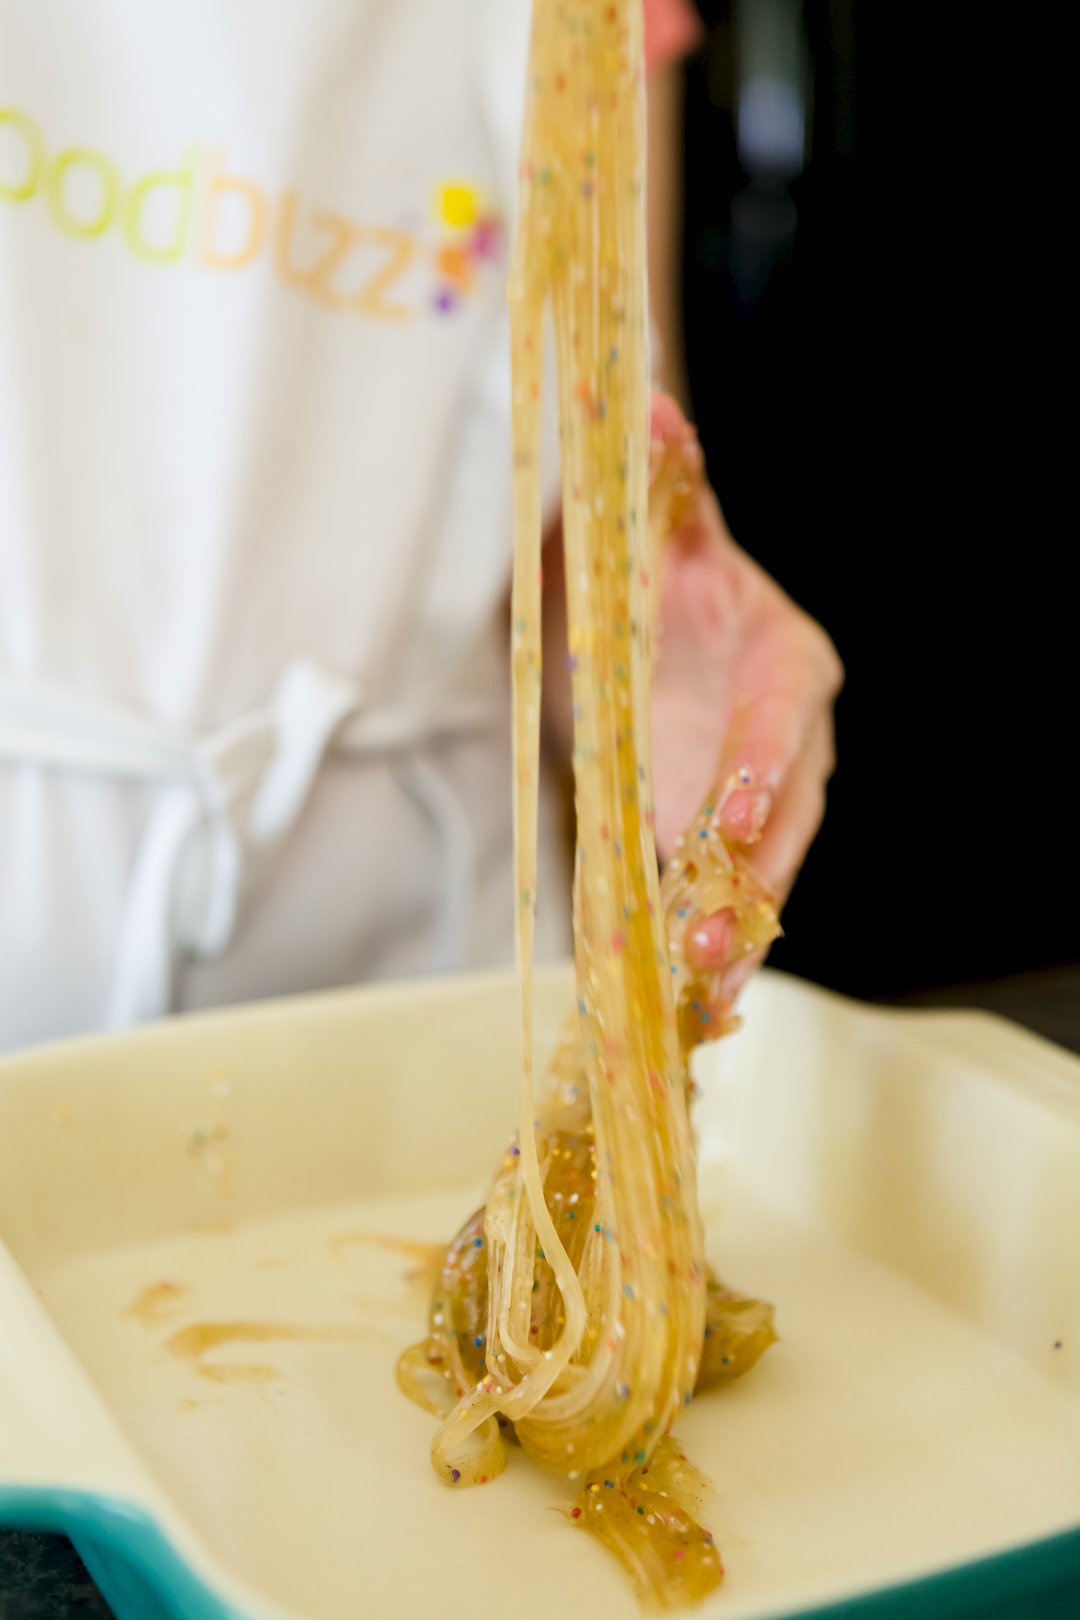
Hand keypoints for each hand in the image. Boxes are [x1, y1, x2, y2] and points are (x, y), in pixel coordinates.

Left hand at [649, 393, 842, 1003]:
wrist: (673, 627)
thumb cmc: (672, 580)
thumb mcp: (665, 536)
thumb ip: (666, 487)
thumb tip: (647, 410)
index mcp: (785, 663)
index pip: (779, 719)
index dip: (757, 767)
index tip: (726, 815)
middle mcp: (789, 741)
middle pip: (784, 818)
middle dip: (745, 880)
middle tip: (707, 941)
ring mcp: (761, 799)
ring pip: (761, 872)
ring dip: (733, 934)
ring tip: (700, 998)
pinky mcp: (722, 837)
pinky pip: (721, 894)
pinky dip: (706, 943)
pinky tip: (684, 1003)